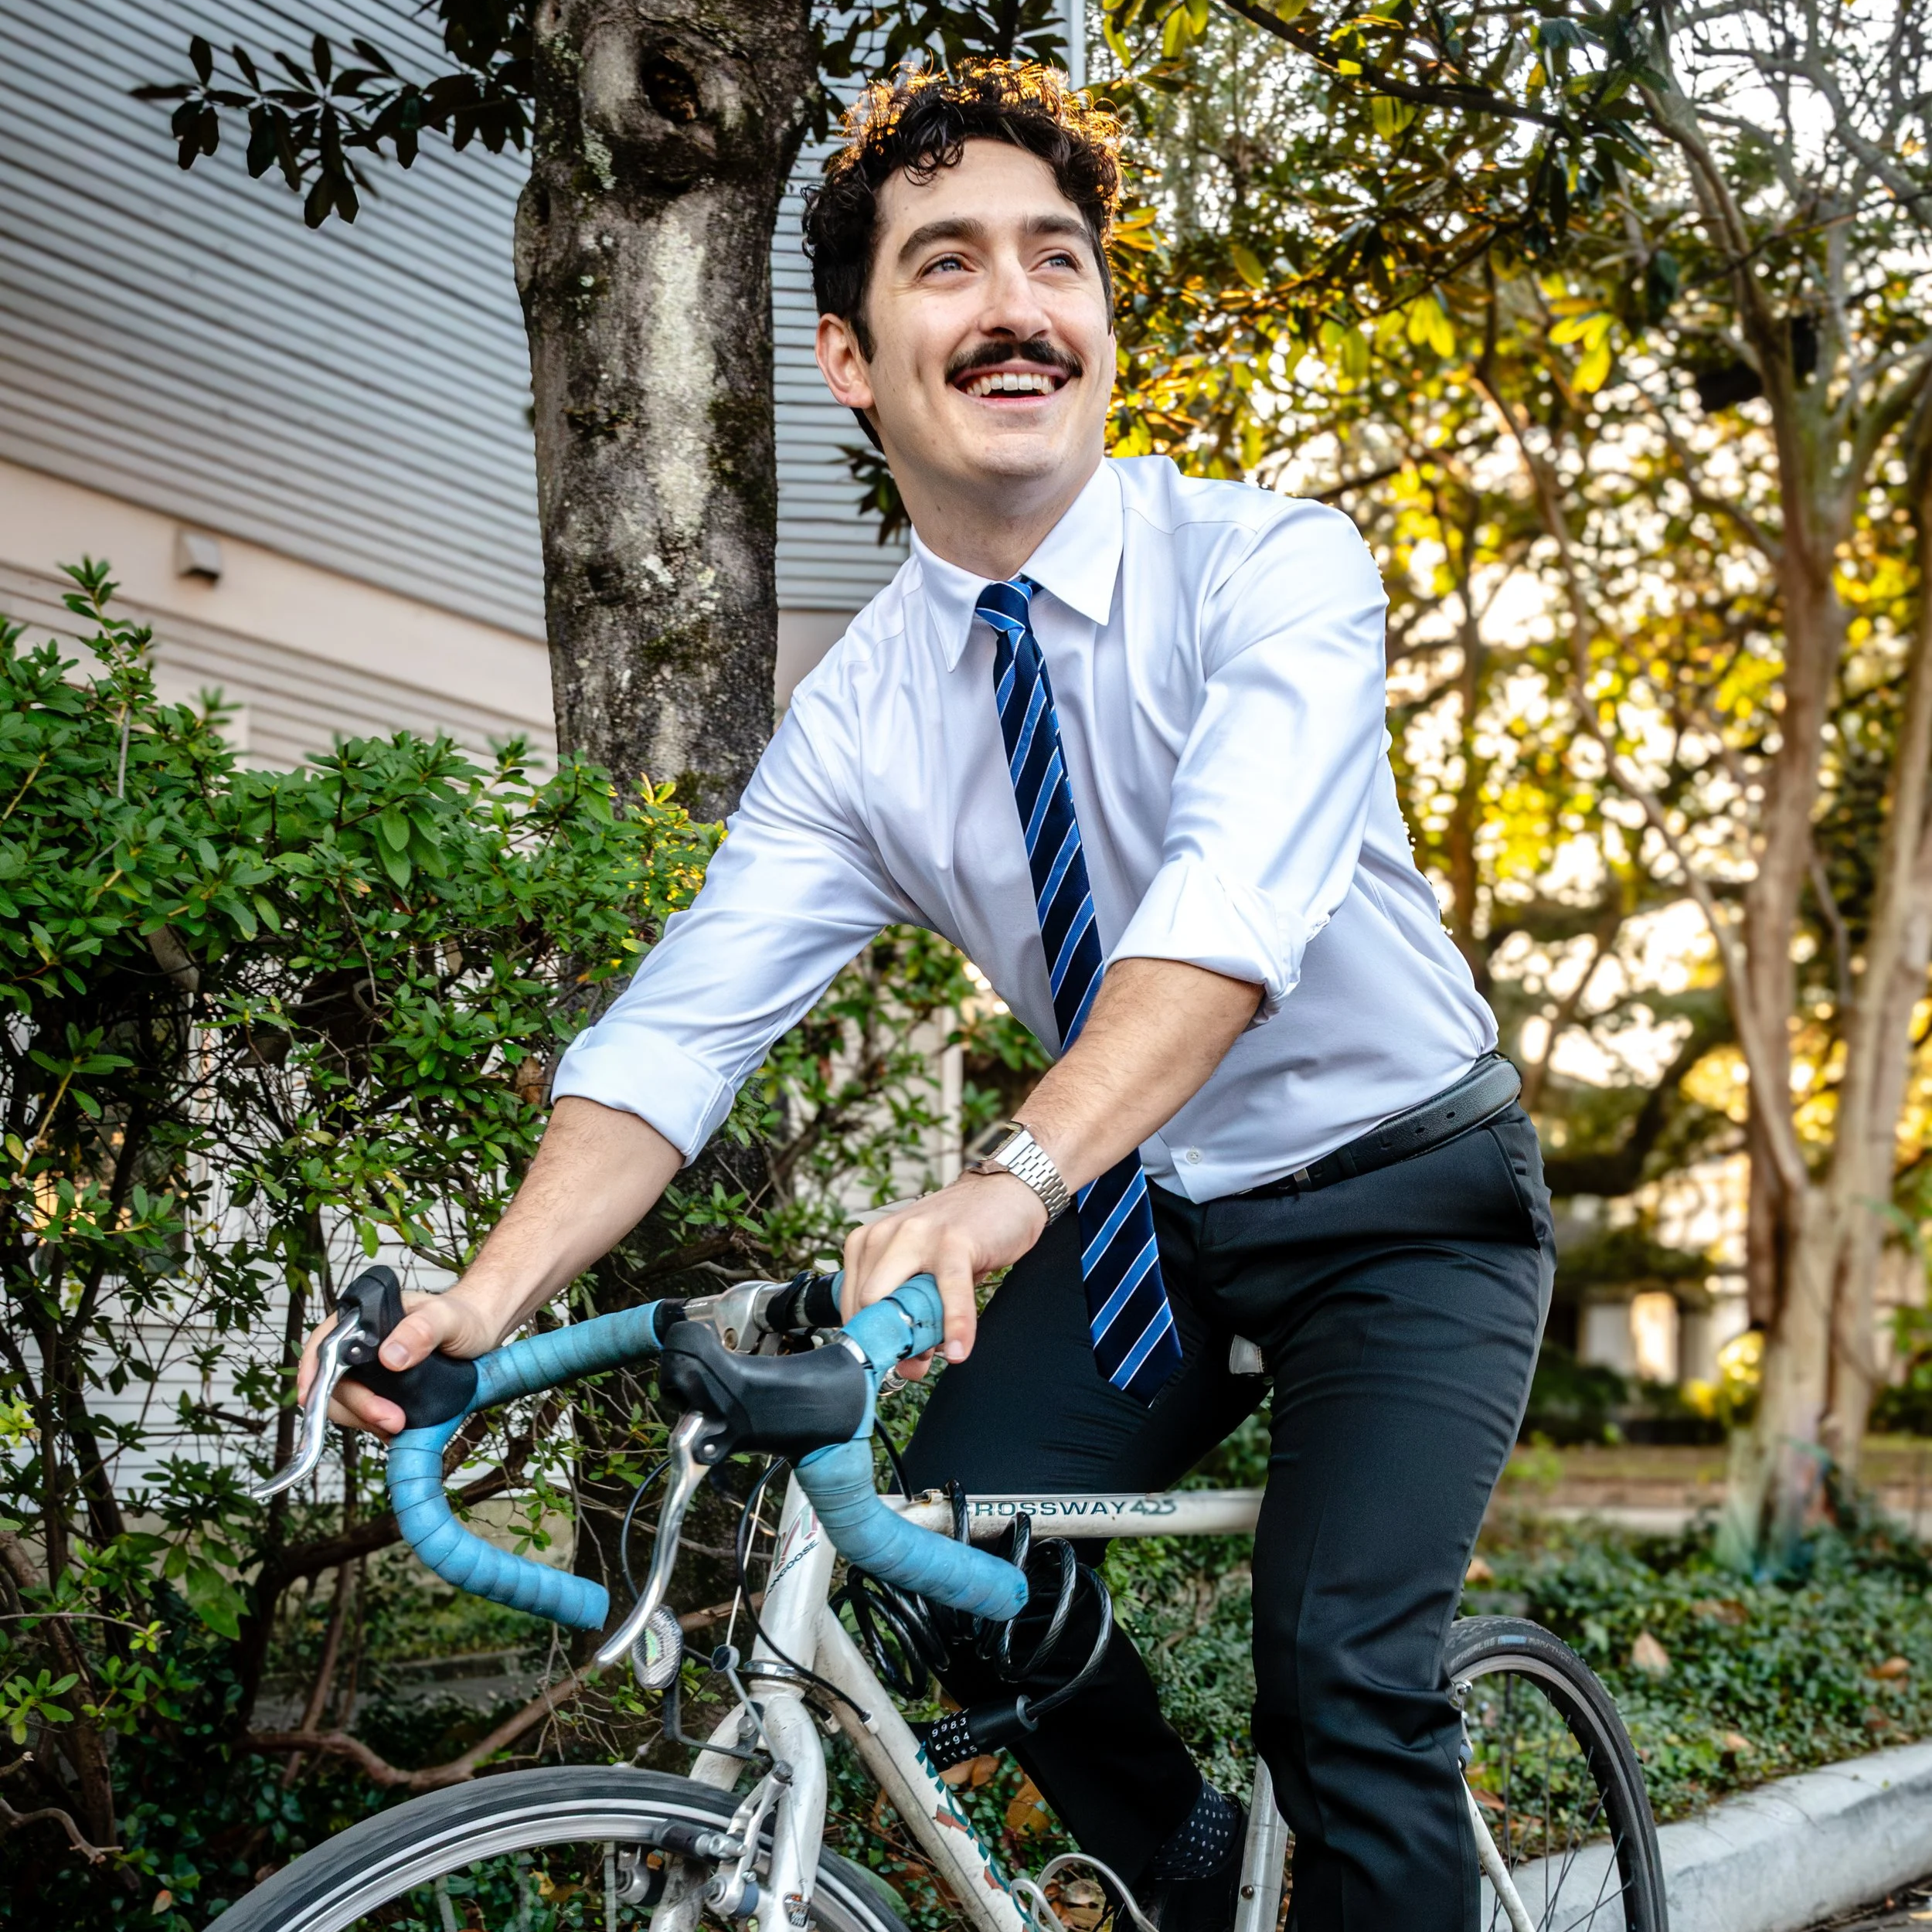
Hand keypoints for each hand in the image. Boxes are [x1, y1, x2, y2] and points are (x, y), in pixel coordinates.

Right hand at [295, 1289, 505, 1438]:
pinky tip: (396, 1429)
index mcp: (364, 1318)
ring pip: (345, 1402)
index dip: (311, 1372)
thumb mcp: (447, 1319)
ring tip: (397, 1426)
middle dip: (356, 1406)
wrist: (481, 1332)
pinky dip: (375, 1424)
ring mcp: (368, 1369)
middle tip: (390, 1421)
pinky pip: (364, 1412)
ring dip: (365, 1419)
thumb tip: (390, 1357)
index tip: (310, 1398)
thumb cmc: (462, 1316)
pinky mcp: (381, 1390)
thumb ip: (422, 1330)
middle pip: (332, 1381)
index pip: (324, 1344)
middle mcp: (359, 1344)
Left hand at [839, 1168, 1047, 1377]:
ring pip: (896, 1301)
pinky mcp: (953, 1241)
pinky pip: (950, 1293)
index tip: (890, 1360)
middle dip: (888, 1341)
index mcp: (867, 1242)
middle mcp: (884, 1235)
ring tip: (939, 1354)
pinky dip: (954, 1326)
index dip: (870, 1340)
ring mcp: (917, 1235)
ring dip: (917, 1339)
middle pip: (866, 1307)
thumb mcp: (924, 1272)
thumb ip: (910, 1313)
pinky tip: (958, 1350)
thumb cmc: (961, 1236)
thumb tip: (908, 1368)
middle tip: (918, 1360)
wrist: (1004, 1192)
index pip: (850, 1306)